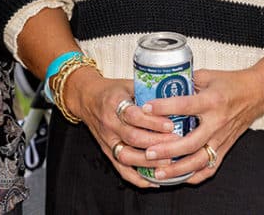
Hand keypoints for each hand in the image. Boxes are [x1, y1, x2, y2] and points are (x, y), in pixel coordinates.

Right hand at [61, 68, 176, 188]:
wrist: (86, 99)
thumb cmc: (112, 91)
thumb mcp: (128, 84)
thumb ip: (148, 91)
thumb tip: (176, 97)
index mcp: (115, 103)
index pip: (133, 115)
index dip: (152, 121)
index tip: (170, 125)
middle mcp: (109, 123)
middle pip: (132, 137)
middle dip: (156, 142)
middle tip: (176, 143)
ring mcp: (107, 140)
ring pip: (127, 156)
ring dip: (149, 162)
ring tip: (168, 162)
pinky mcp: (107, 152)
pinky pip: (121, 169)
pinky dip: (138, 178)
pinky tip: (154, 181)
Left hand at [138, 67, 263, 184]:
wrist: (257, 93)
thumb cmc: (231, 83)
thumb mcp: (207, 75)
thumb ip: (185, 82)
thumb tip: (161, 86)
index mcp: (212, 101)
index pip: (185, 105)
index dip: (164, 107)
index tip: (145, 108)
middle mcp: (217, 122)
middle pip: (191, 142)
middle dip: (167, 150)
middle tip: (148, 152)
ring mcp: (222, 138)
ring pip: (199, 160)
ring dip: (177, 169)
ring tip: (158, 172)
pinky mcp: (225, 148)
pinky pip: (209, 167)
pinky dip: (194, 175)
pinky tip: (178, 178)